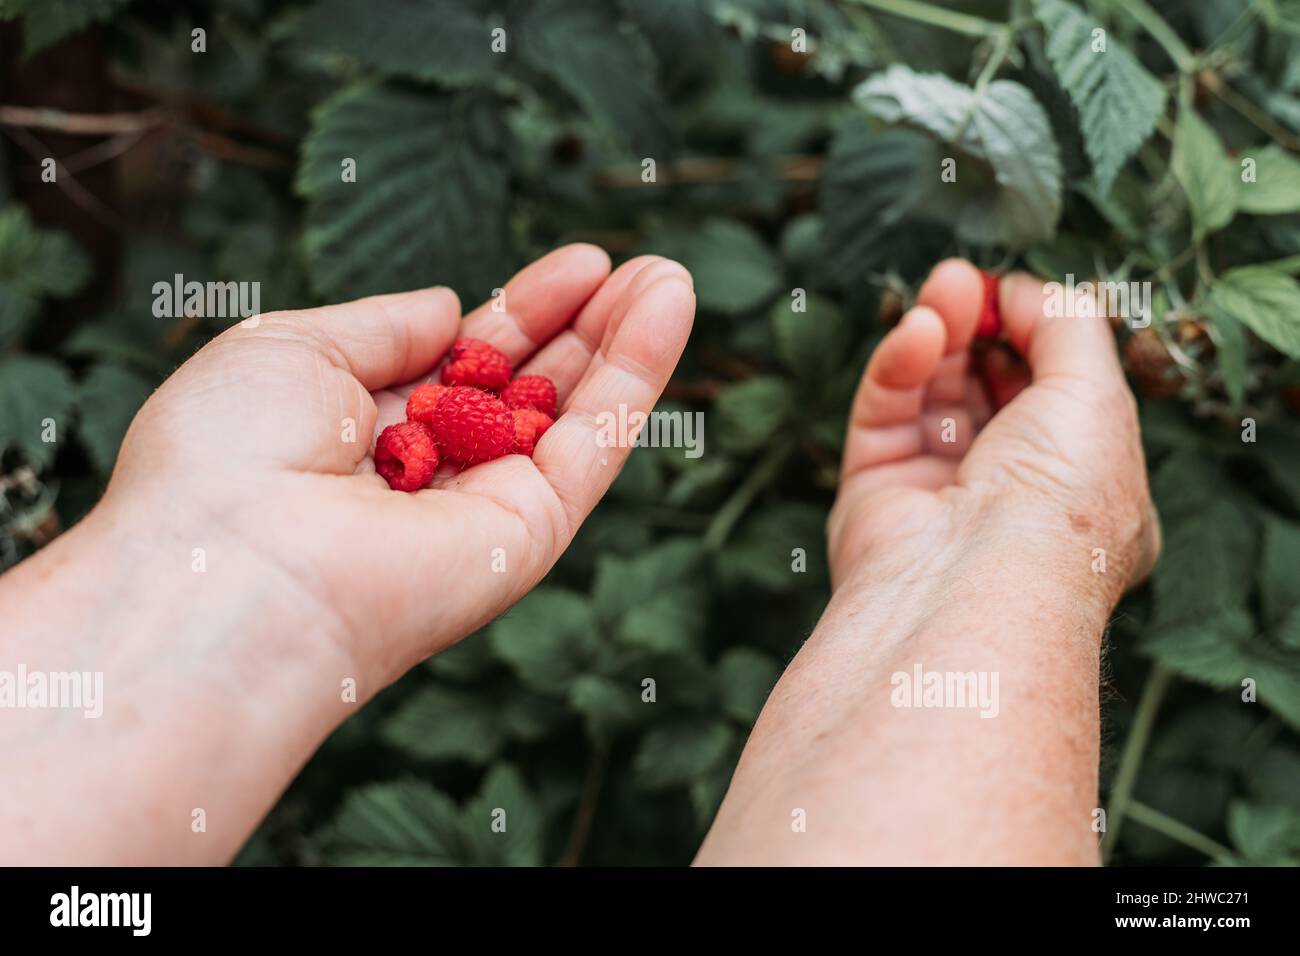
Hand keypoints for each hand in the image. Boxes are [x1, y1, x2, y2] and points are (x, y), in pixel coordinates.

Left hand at [106, 245, 694, 689]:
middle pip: (528, 386)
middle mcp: (431, 474)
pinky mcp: (529, 534)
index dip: (522, 310)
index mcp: (367, 430)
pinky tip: (667, 308)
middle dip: (583, 324)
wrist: (227, 570)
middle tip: (638, 264)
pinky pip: (595, 444)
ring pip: (573, 414)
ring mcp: (484, 507)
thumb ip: (382, 325)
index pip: (465, 361)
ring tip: (670, 274)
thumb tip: (452, 307)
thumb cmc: (228, 454)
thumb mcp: (292, 348)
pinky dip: (636, 376)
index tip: (577, 264)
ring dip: (626, 342)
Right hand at [828, 259, 1159, 615]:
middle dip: (982, 326)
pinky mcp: (875, 489)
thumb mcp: (1098, 395)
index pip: (1057, 395)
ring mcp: (939, 493)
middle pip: (989, 387)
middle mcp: (1009, 495)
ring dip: (940, 332)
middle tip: (967, 279)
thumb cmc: (1058, 506)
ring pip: (933, 393)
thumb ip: (1067, 326)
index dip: (1039, 338)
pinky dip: (899, 365)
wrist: (977, 583)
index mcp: (1083, 489)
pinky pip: (886, 411)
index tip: (1021, 296)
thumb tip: (1025, 290)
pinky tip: (918, 330)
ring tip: (943, 286)